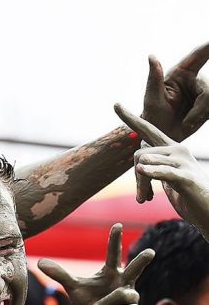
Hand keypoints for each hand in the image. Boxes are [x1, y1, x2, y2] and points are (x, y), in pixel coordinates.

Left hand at [38, 223, 150, 304]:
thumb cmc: (86, 302)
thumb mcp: (73, 287)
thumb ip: (60, 274)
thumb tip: (40, 262)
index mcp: (111, 272)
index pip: (114, 253)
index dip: (115, 240)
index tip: (117, 225)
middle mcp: (124, 282)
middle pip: (136, 268)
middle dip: (142, 261)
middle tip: (150, 252)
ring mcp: (130, 297)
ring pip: (124, 294)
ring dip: (108, 300)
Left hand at [116, 105, 208, 238]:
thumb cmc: (188, 195)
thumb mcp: (166, 177)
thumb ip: (155, 162)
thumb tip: (142, 147)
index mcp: (171, 149)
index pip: (148, 129)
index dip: (131, 118)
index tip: (115, 104)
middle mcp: (177, 149)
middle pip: (139, 154)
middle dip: (135, 178)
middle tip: (142, 198)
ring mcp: (182, 162)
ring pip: (145, 163)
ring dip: (141, 187)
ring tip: (147, 200)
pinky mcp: (186, 177)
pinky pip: (162, 171)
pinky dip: (150, 172)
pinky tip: (141, 171)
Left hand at [141, 42, 208, 142]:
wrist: (160, 136)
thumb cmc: (152, 117)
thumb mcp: (152, 100)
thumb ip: (154, 78)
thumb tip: (151, 57)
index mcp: (181, 72)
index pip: (199, 54)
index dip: (208, 47)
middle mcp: (195, 79)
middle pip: (207, 89)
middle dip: (199, 108)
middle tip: (187, 123)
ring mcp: (203, 91)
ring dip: (199, 115)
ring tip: (186, 124)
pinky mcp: (207, 103)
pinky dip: (202, 117)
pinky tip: (190, 123)